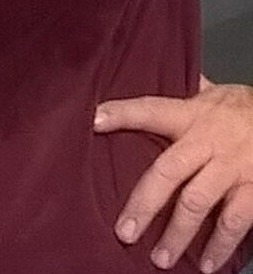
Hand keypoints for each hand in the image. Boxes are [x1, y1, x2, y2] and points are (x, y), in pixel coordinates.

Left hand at [95, 80, 252, 272]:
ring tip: (160, 258)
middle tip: (124, 231)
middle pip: (168, 171)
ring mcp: (231, 168)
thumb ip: (182, 93)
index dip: (121, 113)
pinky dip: (221, 246)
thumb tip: (151, 76)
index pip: (150, 110)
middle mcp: (207, 142)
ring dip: (178, 233)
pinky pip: (235, 222)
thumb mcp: (211, 94)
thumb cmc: (243, 108)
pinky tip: (206, 264)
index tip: (93, 120)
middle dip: (144, 203)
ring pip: (198, 202)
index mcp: (190, 115)